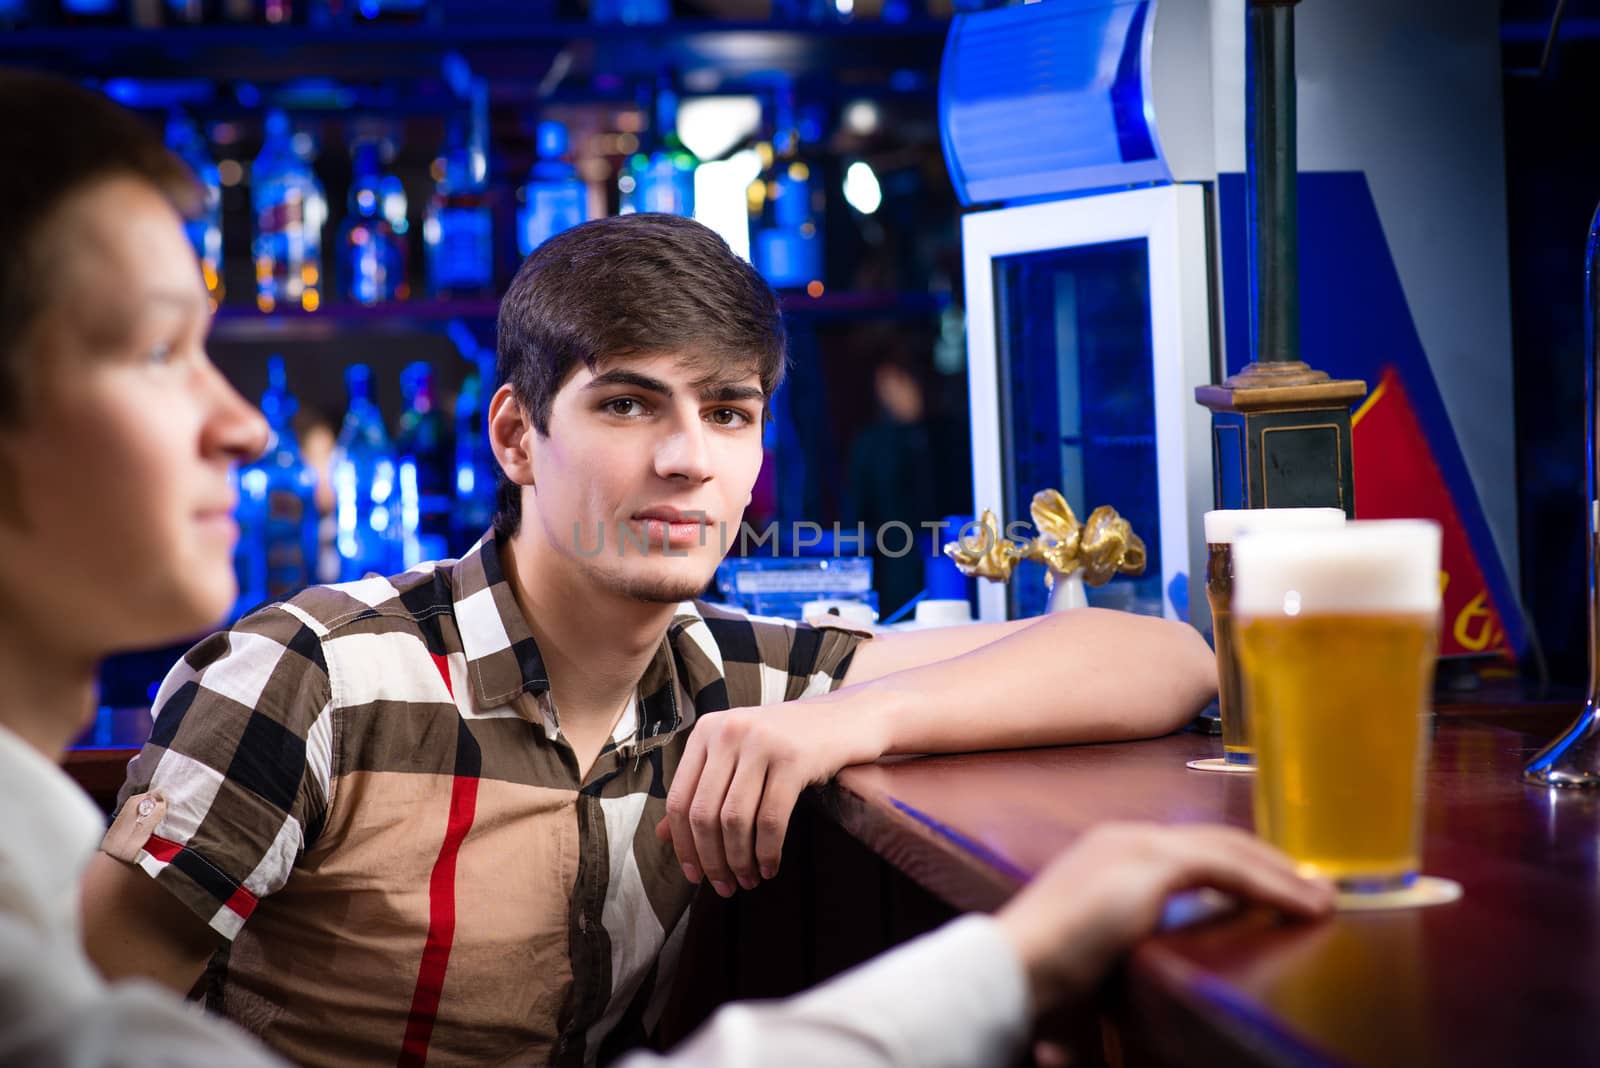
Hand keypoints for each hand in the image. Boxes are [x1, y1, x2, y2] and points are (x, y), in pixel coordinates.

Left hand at [654, 700, 884, 896]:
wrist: (850, 718)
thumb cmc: (790, 743)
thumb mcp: (740, 758)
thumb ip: (701, 790)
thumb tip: (662, 836)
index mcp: (707, 731)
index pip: (678, 799)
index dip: (683, 844)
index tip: (694, 875)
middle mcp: (728, 731)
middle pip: (703, 813)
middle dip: (711, 860)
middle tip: (724, 887)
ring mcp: (760, 741)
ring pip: (734, 820)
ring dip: (739, 860)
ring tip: (748, 880)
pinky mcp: (793, 757)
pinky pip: (770, 819)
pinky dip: (767, 851)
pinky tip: (770, 867)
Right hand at [995, 822, 1334, 1013]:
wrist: (1015, 966)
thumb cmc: (1043, 970)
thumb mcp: (1094, 946)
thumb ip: (1128, 936)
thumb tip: (1154, 957)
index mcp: (1106, 850)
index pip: (1187, 849)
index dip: (1235, 867)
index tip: (1271, 888)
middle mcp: (1124, 836)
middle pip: (1216, 840)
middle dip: (1267, 863)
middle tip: (1309, 887)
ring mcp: (1137, 845)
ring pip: (1231, 850)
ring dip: (1281, 874)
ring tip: (1319, 898)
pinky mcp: (1152, 865)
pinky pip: (1230, 870)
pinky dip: (1272, 886)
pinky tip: (1302, 906)